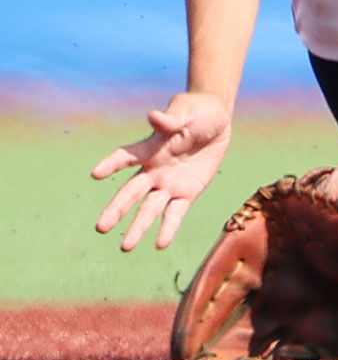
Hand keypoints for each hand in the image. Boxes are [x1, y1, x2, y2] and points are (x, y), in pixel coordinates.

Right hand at [92, 92, 231, 250]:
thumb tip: (154, 117)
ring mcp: (168, 183)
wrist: (219, 121)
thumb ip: (171, 120)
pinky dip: (168, 228)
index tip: (96, 173)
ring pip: (149, 209)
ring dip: (138, 227)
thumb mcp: (186, 112)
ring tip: (126, 247)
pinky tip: (160, 244)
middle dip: (117, 210)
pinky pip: (176, 213)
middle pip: (131, 192)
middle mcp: (154, 169)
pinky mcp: (187, 193)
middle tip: (100, 227)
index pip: (126, 156)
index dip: (112, 164)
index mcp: (150, 147)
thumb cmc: (197, 111)